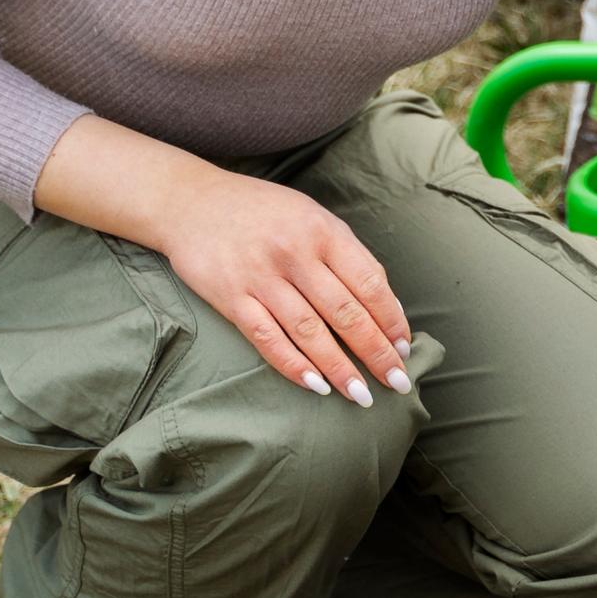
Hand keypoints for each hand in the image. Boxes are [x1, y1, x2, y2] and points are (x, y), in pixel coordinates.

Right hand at [151, 166, 413, 407]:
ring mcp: (261, 277)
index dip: (392, 320)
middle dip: (376, 353)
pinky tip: (315, 385)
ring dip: (339, 368)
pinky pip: (267, 338)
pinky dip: (293, 365)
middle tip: (397, 383)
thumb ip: (346, 255)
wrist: (191, 201)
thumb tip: (385, 303)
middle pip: (346, 312)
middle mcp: (295, 254)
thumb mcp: (311, 217)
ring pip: (310, 331)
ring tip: (361, 396)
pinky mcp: (230, 297)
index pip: (370, 283)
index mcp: (324, 232)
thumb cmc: (262, 212)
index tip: (406, 348)